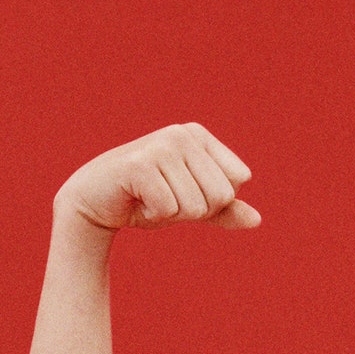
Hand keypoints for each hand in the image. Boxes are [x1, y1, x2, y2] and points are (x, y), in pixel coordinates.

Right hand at [54, 123, 259, 233]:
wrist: (98, 202)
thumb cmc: (148, 200)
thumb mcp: (192, 206)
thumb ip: (225, 212)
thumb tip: (257, 219)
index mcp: (199, 136)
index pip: (237, 182)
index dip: (213, 200)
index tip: (183, 190)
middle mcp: (182, 134)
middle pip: (220, 195)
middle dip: (195, 210)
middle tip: (166, 197)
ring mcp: (161, 146)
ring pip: (196, 206)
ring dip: (172, 213)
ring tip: (151, 197)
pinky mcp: (140, 164)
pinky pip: (170, 210)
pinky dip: (154, 215)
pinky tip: (138, 200)